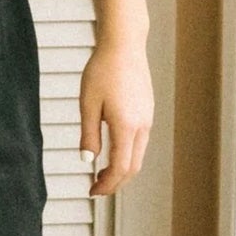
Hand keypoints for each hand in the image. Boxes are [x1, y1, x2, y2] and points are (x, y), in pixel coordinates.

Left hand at [79, 39, 152, 196]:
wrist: (124, 44)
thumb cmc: (102, 70)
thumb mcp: (88, 104)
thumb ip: (89, 135)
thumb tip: (87, 161)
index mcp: (126, 126)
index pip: (120, 168)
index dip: (107, 184)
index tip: (93, 191)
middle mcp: (142, 125)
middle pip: (133, 167)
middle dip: (116, 182)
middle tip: (97, 188)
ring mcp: (147, 118)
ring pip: (138, 155)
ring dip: (122, 169)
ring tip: (102, 172)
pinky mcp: (147, 111)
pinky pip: (140, 142)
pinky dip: (127, 154)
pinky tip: (113, 151)